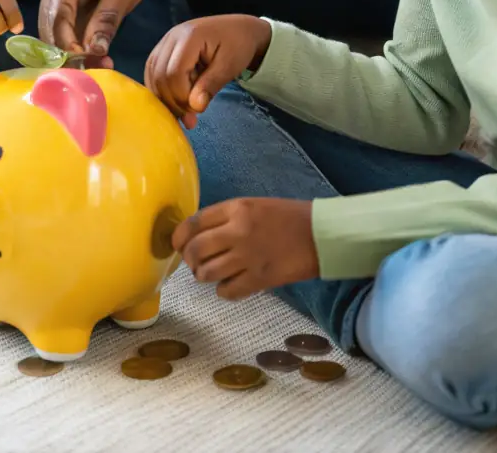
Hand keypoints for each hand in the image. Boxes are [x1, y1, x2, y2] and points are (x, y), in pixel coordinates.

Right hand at [39, 0, 161, 61]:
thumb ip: (108, 16)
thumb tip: (93, 50)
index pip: (58, 13)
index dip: (65, 42)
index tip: (82, 64)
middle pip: (50, 26)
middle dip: (67, 52)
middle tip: (95, 73)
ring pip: (55, 31)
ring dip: (73, 53)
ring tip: (101, 67)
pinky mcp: (66, 4)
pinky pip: (66, 29)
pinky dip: (78, 46)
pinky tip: (98, 59)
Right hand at [145, 15, 270, 127]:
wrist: (238, 30)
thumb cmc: (237, 46)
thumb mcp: (230, 67)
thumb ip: (211, 85)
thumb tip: (195, 108)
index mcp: (190, 36)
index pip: (174, 72)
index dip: (182, 96)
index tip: (197, 111)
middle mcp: (172, 36)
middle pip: (160, 75)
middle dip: (173, 100)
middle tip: (191, 117)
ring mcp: (165, 41)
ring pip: (152, 75)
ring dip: (165, 97)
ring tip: (184, 111)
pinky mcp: (163, 49)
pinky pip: (153, 72)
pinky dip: (161, 90)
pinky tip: (176, 101)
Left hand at [174, 198, 319, 299]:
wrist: (320, 234)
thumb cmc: (288, 217)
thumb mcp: (254, 205)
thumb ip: (227, 217)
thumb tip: (198, 234)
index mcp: (237, 208)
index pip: (194, 222)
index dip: (179, 236)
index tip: (176, 243)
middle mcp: (238, 231)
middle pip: (195, 250)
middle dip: (188, 259)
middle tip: (193, 262)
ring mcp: (248, 257)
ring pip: (207, 273)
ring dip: (203, 275)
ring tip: (210, 273)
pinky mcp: (260, 279)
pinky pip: (227, 291)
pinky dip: (223, 290)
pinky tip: (230, 284)